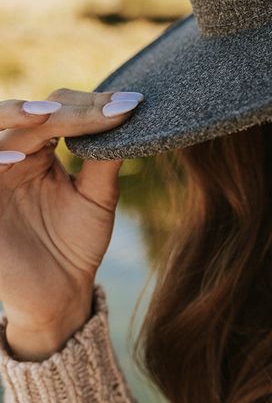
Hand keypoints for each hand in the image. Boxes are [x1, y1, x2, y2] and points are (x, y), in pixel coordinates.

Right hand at [0, 89, 143, 343]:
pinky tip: (20, 158)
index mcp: (39, 150)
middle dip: (64, 108)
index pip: (57, 110)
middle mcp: (11, 157)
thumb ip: (104, 157)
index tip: (130, 105)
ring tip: (51, 115)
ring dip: (15, 116)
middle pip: (29, 115)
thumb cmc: (76, 246)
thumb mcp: (97, 197)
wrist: (57, 297)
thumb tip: (127, 108)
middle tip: (101, 108)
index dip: (90, 105)